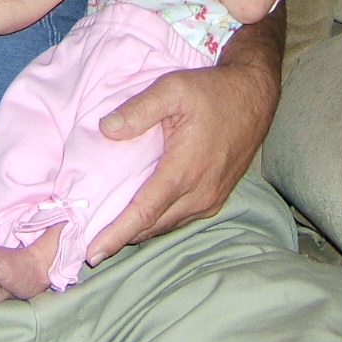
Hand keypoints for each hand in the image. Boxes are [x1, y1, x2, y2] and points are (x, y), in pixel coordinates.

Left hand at [84, 49, 278, 264]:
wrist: (254, 96)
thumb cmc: (212, 91)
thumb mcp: (172, 88)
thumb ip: (138, 110)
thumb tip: (106, 129)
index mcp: (185, 169)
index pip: (144, 212)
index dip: (116, 234)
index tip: (92, 252)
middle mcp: (200, 192)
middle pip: (152, 226)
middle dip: (121, 237)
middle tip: (88, 244)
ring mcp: (210, 199)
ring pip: (167, 225)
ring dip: (140, 230)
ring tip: (109, 232)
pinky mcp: (216, 198)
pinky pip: (180, 218)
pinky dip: (158, 221)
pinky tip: (142, 215)